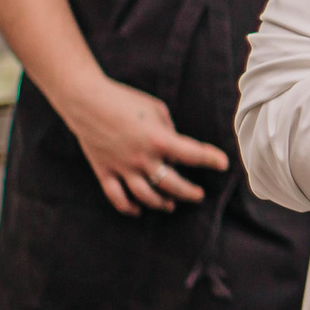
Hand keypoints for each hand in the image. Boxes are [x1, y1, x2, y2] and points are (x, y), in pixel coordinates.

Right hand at [64, 78, 231, 214]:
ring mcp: (122, 167)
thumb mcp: (156, 109)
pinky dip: (128, 207)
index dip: (211, 160)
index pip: (192, 154)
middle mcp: (142, 158)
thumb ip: (169, 131)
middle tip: (199, 195)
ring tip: (172, 205)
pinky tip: (138, 210)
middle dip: (189, 192)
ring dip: (162, 203)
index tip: (223, 164)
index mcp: (158, 139)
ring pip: (146, 196)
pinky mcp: (104, 171)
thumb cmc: (124, 100)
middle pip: (172, 185)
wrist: (86, 101)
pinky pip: (117, 197)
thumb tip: (174, 151)